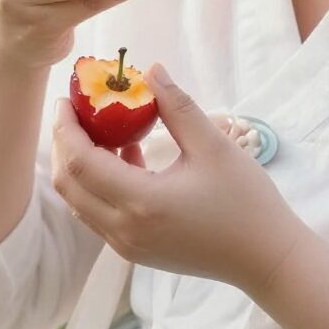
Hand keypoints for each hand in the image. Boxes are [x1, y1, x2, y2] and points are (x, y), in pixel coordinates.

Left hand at [51, 63, 302, 295]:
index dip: (66, 128)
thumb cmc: (246, 202)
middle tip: (75, 112)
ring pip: (79, 203)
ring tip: (100, 130)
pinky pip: (98, 216)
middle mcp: (124, 230)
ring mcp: (127, 246)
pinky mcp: (135, 252)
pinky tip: (126, 158)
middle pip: (68, 185)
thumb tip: (151, 70)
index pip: (81, 162)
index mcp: (141, 202)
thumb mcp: (214, 147)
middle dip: (64, 145)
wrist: (265, 258)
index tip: (67, 99)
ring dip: (79, 167)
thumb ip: (177, 106)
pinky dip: (98, 186)